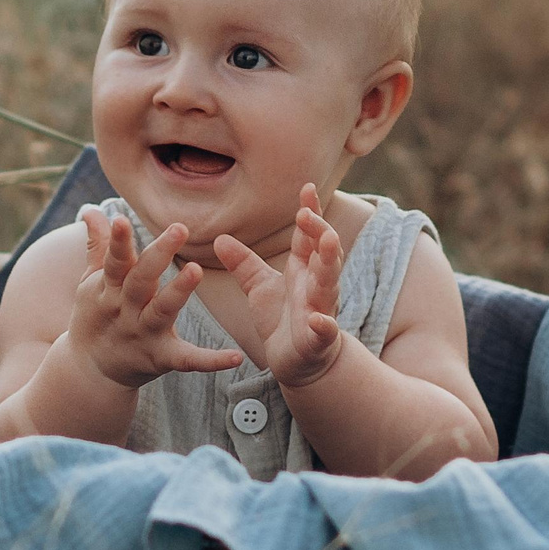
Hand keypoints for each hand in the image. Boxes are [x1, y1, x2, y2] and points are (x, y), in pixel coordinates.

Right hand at [66, 207, 245, 388]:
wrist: (90, 370)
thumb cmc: (96, 316)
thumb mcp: (91, 283)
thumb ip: (99, 246)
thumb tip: (93, 210)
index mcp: (110, 288)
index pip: (115, 261)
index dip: (118, 241)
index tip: (122, 219)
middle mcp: (125, 309)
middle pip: (140, 280)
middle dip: (157, 256)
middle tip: (179, 229)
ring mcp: (143, 334)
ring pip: (161, 311)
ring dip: (178, 292)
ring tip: (196, 270)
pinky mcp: (160, 359)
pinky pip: (188, 360)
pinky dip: (210, 361)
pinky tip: (235, 357)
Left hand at [213, 184, 345, 389]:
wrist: (298, 362)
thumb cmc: (282, 320)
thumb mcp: (259, 287)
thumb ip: (243, 263)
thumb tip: (218, 238)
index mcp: (304, 270)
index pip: (309, 236)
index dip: (310, 213)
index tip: (307, 187)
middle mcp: (316, 286)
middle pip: (323, 253)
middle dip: (319, 232)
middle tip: (307, 213)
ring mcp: (320, 311)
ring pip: (329, 284)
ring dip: (330, 264)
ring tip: (329, 242)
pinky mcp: (318, 340)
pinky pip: (324, 330)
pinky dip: (323, 325)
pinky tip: (318, 320)